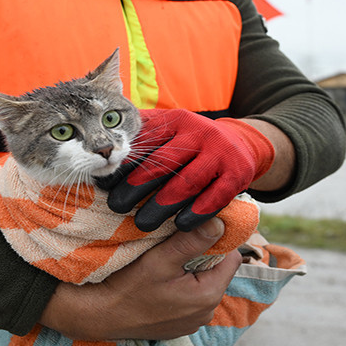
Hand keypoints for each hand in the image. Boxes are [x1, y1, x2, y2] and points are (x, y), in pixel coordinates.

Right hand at [39, 218, 241, 339]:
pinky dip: (182, 286)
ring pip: (204, 283)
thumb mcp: (159, 259)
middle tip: (176, 245)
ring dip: (191, 270)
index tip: (196, 231)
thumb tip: (219, 221)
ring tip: (167, 263)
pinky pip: (192, 298)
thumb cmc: (128, 288)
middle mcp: (207, 312)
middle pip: (218, 270)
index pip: (231, 257)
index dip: (217, 240)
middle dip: (202, 255)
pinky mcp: (182, 325)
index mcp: (208, 295)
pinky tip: (162, 282)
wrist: (101, 316)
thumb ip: (192, 241)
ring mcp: (194, 321)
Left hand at [101, 109, 274, 231]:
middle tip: (116, 206)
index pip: (146, 142)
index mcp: (177, 120)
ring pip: (187, 182)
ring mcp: (221, 152)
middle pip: (163, 163)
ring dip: (162, 205)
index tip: (104, 182)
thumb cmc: (192, 143)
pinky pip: (215, 197)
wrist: (241, 144)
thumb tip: (105, 139)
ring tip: (143, 223)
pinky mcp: (238, 172)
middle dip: (136, 187)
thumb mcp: (171, 129)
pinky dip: (197, 212)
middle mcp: (199, 132)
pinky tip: (181, 225)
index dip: (124, 163)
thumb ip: (142, 132)